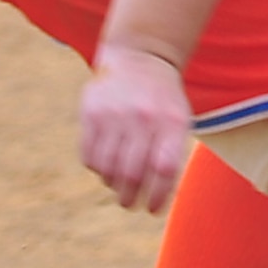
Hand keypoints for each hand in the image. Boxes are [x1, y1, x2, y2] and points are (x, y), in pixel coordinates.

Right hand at [80, 45, 193, 212]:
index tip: (150, 210)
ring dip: (112, 185)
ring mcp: (115, 114)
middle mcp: (143, 118)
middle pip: (132, 174)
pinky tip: (105, 164)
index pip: (163, 170)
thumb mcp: (179, 121)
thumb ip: (170, 156)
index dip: (156, 196)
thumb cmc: (163, 101)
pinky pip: (88, 156)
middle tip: (129, 203)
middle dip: (129, 197)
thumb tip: (157, 200)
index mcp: (171, 121)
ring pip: (107, 169)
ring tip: (117, 184)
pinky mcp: (91, 113)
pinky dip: (97, 168)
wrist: (140, 58)